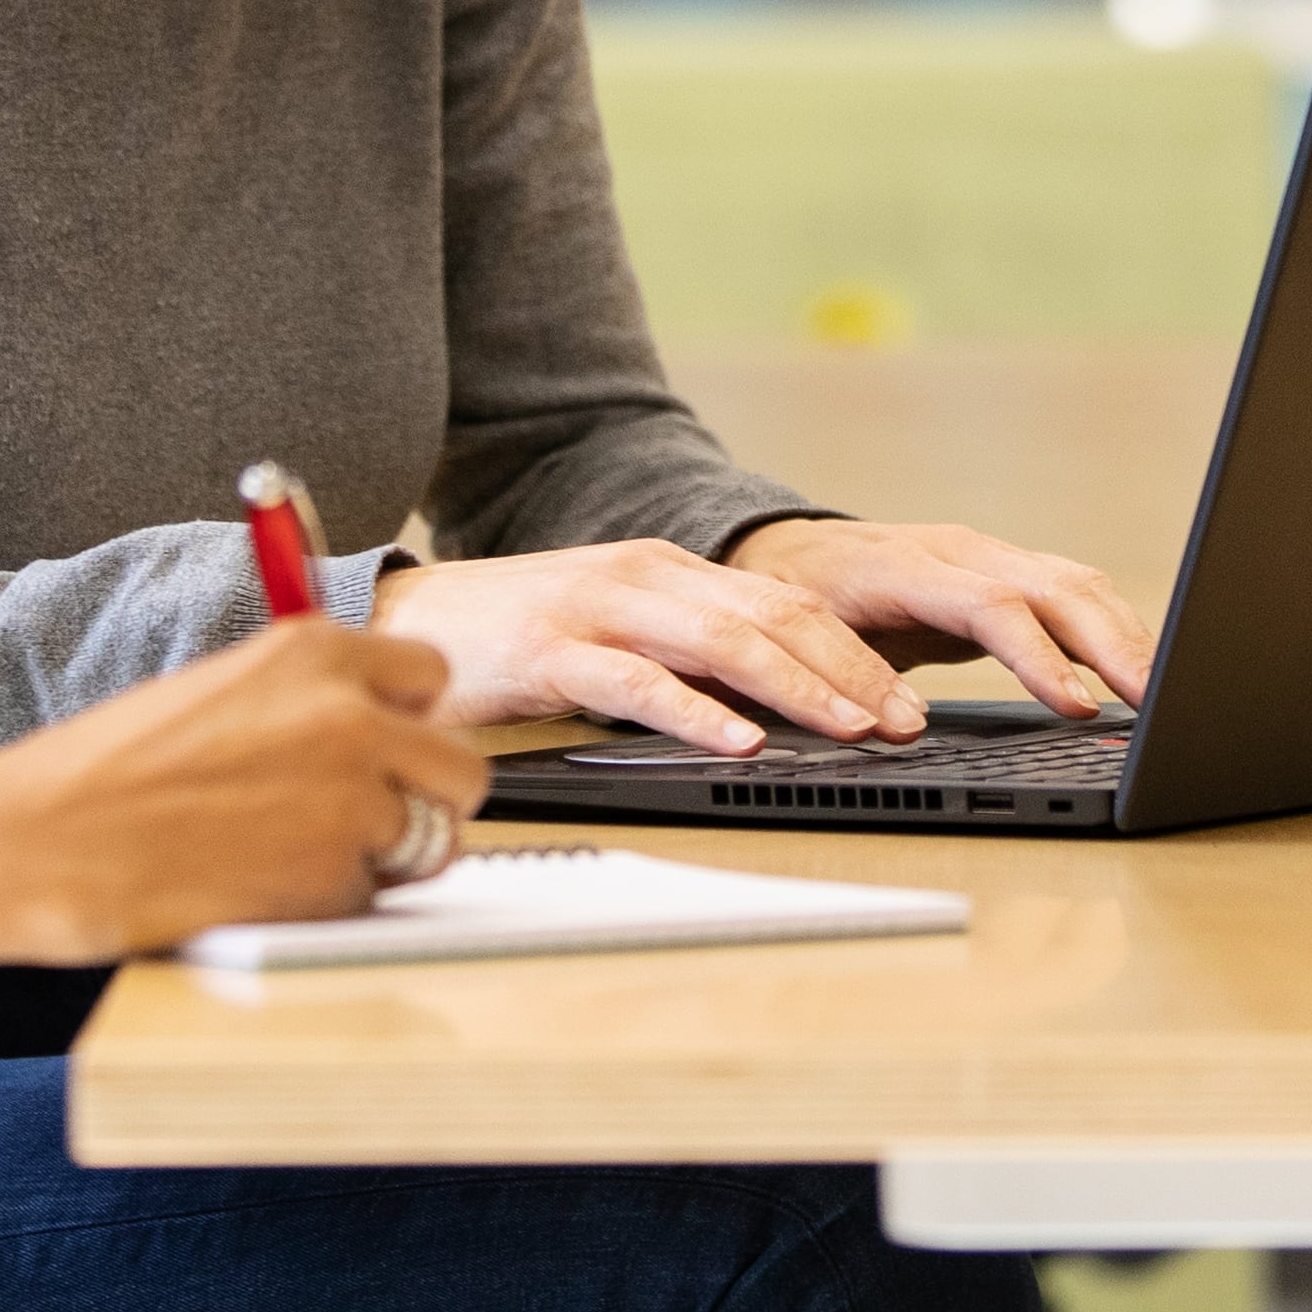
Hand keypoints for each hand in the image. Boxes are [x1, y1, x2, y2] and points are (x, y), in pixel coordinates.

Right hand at [0, 620, 484, 961]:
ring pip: (432, 842)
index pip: (430, 677)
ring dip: (384, 861)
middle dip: (421, 801)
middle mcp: (348, 715)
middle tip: (362, 823)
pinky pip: (374, 903)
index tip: (382, 747)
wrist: (35, 840)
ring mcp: (348, 801)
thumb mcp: (217, 693)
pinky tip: (261, 891)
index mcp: (315, 651)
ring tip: (296, 859)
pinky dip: (331, 908)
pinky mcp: (332, 881)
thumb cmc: (104, 771)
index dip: (406, 722)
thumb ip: (306, 701)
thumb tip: (381, 726)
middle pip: (460, 768)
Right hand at [371, 540, 930, 754]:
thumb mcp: (619, 632)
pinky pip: (638, 682)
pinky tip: (741, 740)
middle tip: (904, 721)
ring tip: (851, 728)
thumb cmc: (515, 636)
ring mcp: (598, 609)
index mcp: (667, 571)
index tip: (904, 699)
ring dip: (798, 687)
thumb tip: (775, 699)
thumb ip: (688, 653)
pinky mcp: (550, 651)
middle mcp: (644, 578)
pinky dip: (697, 711)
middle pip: (772, 616)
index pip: (783, 602)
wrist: (406, 617)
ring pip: (722, 641)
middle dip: (850, 670)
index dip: (853, 649)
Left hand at [723, 515, 1154, 721]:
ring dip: (1127, 637)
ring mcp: (989, 557)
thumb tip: (903, 726)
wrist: (790, 553)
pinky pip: (1074, 592)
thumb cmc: (797, 602)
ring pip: (1077, 584)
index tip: (1080, 708)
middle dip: (1115, 646)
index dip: (1041, 657)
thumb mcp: (807, 641)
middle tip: (1160, 704)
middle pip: (1057, 587)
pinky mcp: (1008, 573)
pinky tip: (1139, 666)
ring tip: (1166, 694)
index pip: (992, 606)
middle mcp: (959, 552)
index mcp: (907, 566)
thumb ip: (853, 676)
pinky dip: (1114, 627)